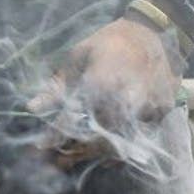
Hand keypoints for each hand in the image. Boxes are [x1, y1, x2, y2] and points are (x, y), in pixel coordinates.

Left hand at [27, 16, 182, 166]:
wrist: (155, 32)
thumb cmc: (110, 41)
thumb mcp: (79, 56)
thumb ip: (58, 87)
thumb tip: (33, 107)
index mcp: (101, 84)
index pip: (74, 118)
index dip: (56, 136)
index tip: (41, 147)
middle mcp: (124, 100)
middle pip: (97, 138)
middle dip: (76, 151)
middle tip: (59, 161)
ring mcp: (145, 108)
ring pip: (120, 141)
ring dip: (98, 152)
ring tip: (80, 158)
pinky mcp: (160, 112)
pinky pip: (138, 137)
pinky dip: (122, 147)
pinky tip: (107, 154)